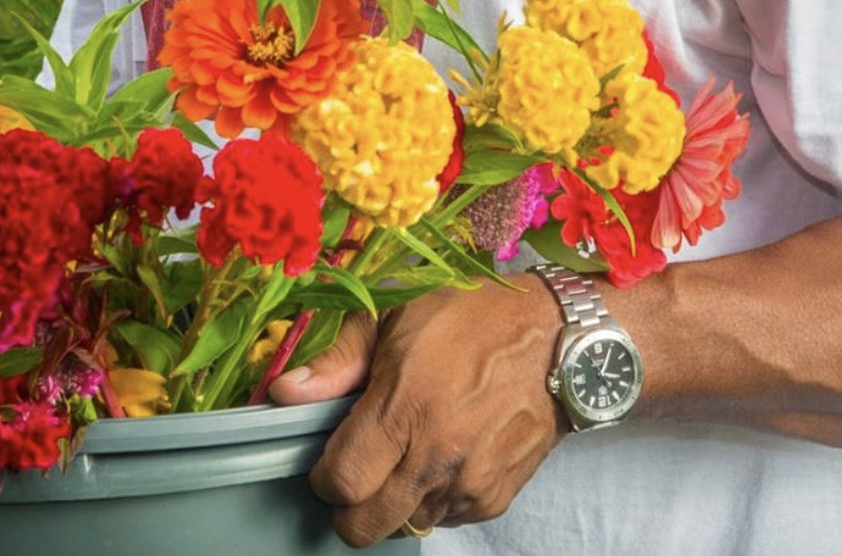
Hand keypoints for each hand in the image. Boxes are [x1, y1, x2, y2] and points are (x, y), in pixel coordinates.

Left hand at [268, 280, 565, 545]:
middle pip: (364, 527)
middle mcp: (436, 458)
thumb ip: (339, 359)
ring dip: (396, 501)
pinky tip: (443, 455)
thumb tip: (282, 392)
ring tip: (407, 454)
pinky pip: (446, 519)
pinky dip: (435, 498)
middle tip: (359, 469)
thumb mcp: (398, 314)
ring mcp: (468, 484)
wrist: (559, 339)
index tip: (329, 455)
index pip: (340, 482)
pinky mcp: (495, 498)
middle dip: (349, 506)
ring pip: (405, 525)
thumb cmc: (472, 315)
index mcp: (405, 409)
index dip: (323, 476)